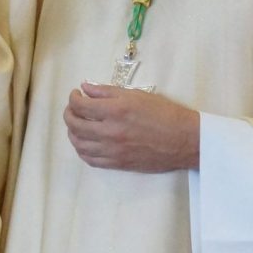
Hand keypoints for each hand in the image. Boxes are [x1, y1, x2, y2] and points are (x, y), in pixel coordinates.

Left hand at [63, 83, 199, 171]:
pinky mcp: (117, 164)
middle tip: (73, 108)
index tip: (76, 94)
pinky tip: (85, 142)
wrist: (183, 140)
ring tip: (77, 124)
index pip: (81, 105)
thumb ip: (108, 91)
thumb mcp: (137, 95)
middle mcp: (110, 131)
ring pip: (79, 144)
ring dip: (72, 133)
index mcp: (116, 110)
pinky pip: (90, 160)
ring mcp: (112, 150)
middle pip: (75, 125)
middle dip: (69, 114)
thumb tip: (85, 88)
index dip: (73, 98)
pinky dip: (82, 150)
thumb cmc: (163, 113)